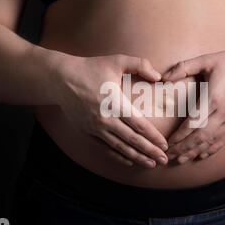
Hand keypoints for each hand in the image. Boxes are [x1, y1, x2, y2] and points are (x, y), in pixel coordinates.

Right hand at [54, 53, 168, 167]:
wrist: (60, 79)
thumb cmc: (90, 68)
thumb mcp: (116, 60)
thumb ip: (140, 64)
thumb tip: (158, 76)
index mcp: (115, 103)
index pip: (139, 125)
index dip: (154, 137)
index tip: (165, 145)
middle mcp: (106, 120)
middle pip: (132, 140)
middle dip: (150, 151)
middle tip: (164, 160)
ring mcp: (95, 128)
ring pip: (120, 148)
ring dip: (137, 157)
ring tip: (151, 164)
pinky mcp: (87, 132)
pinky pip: (105, 148)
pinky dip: (118, 156)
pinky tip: (129, 161)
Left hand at [162, 49, 224, 162]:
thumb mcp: (207, 59)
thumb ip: (183, 67)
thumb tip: (163, 77)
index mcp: (214, 97)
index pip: (193, 123)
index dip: (179, 135)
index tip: (168, 142)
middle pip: (201, 136)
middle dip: (184, 148)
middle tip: (169, 156)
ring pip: (212, 141)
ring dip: (195, 152)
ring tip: (181, 160)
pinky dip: (212, 149)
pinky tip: (201, 155)